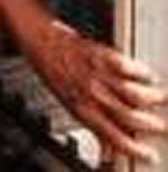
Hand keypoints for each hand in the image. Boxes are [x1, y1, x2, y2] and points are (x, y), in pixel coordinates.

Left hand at [24, 21, 167, 163]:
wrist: (40, 42)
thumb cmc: (54, 72)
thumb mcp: (69, 104)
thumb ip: (92, 124)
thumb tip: (107, 148)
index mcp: (82, 110)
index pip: (113, 136)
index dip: (134, 149)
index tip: (149, 155)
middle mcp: (91, 94)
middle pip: (130, 117)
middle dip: (152, 125)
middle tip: (163, 127)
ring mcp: (97, 74)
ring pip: (134, 93)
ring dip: (153, 98)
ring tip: (162, 98)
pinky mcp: (101, 54)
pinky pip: (128, 67)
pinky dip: (142, 73)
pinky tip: (148, 75)